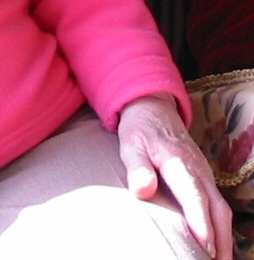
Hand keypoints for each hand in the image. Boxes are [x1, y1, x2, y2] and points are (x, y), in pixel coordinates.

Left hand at [118, 93, 232, 259]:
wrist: (153, 108)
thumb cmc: (139, 128)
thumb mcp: (130, 142)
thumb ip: (137, 166)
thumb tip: (142, 190)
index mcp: (178, 161)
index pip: (193, 194)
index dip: (200, 220)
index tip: (204, 245)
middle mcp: (198, 169)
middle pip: (216, 208)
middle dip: (219, 239)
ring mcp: (204, 174)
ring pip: (221, 209)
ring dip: (223, 237)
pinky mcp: (204, 179)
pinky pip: (217, 205)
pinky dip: (219, 227)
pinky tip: (213, 245)